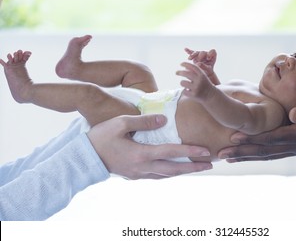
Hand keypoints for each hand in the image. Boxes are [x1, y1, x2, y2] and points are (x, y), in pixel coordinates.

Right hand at [87, 114, 211, 179]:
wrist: (84, 157)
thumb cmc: (101, 137)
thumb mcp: (120, 123)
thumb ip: (143, 121)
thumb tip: (163, 120)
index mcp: (141, 154)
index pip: (171, 153)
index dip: (190, 152)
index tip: (206, 151)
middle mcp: (143, 167)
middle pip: (174, 169)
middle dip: (194, 167)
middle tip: (210, 164)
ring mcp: (139, 174)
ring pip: (167, 175)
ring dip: (183, 172)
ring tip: (197, 167)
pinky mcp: (134, 176)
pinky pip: (157, 176)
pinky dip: (169, 173)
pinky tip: (174, 170)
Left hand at [177, 62, 215, 100]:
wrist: (211, 96)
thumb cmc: (205, 84)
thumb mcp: (203, 77)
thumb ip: (195, 72)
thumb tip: (185, 68)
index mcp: (202, 75)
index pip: (193, 67)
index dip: (186, 64)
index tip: (181, 64)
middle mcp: (199, 81)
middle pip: (186, 73)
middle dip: (180, 72)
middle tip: (176, 72)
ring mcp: (196, 88)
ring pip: (182, 82)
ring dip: (183, 83)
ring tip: (186, 85)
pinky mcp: (193, 95)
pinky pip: (183, 91)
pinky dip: (185, 91)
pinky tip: (189, 91)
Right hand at [185, 48, 216, 75]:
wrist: (204, 73)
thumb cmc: (208, 71)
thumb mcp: (208, 70)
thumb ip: (204, 66)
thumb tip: (198, 63)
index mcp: (212, 56)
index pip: (212, 51)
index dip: (210, 53)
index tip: (208, 58)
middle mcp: (206, 54)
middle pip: (203, 52)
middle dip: (200, 56)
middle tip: (199, 60)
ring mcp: (200, 54)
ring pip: (196, 52)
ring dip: (193, 55)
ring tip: (189, 59)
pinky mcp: (195, 56)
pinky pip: (191, 52)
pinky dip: (188, 51)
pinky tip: (185, 49)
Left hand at [219, 105, 295, 162]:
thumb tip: (293, 114)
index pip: (270, 138)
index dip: (250, 139)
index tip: (231, 140)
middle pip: (263, 150)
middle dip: (241, 153)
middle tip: (220, 156)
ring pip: (267, 153)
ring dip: (248, 155)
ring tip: (230, 158)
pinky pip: (276, 152)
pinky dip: (261, 153)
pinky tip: (255, 152)